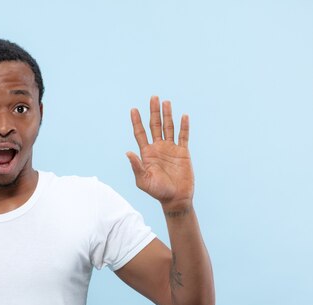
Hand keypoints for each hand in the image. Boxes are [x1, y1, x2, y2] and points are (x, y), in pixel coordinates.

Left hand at [127, 96, 193, 211]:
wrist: (175, 198)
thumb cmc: (157, 191)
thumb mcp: (143, 181)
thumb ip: (136, 166)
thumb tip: (128, 152)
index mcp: (147, 154)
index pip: (140, 134)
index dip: (137, 122)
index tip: (133, 109)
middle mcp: (158, 148)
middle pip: (155, 126)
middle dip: (153, 112)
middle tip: (153, 97)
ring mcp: (171, 149)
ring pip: (169, 127)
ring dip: (167, 115)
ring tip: (166, 102)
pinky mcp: (183, 152)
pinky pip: (183, 136)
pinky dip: (184, 126)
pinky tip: (183, 116)